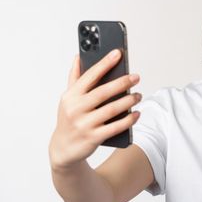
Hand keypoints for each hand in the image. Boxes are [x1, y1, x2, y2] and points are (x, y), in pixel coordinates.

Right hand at [48, 49, 141, 171]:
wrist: (63, 149)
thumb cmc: (70, 118)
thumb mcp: (68, 99)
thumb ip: (74, 78)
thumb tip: (78, 57)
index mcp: (71, 96)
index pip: (90, 76)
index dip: (104, 63)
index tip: (118, 53)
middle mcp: (76, 109)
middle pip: (103, 92)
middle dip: (122, 83)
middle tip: (136, 77)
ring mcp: (84, 124)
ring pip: (111, 110)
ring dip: (128, 101)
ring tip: (138, 95)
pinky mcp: (93, 138)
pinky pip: (115, 127)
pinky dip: (128, 120)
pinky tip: (137, 114)